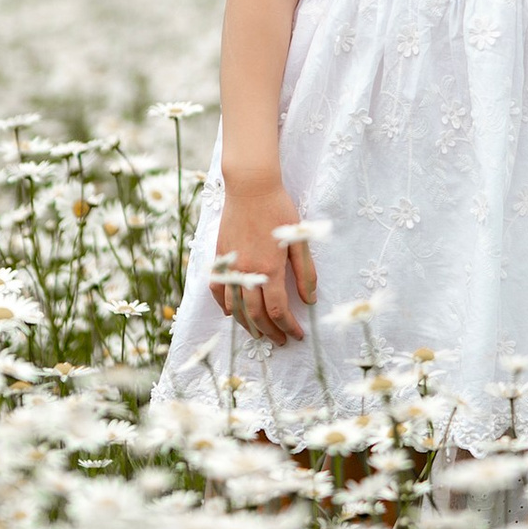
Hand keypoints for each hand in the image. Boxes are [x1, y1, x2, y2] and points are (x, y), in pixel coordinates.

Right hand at [211, 177, 317, 343]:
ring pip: (234, 308)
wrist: (251, 187)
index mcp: (269, 269)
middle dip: (269, 332)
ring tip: (259, 334)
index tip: (297, 335)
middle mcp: (247, 272)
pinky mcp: (220, 258)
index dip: (288, 327)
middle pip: (255, 315)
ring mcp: (231, 266)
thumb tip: (309, 300)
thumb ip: (305, 272)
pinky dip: (224, 305)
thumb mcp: (299, 240)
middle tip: (281, 340)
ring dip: (247, 325)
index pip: (277, 311)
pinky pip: (218, 289)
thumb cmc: (279, 210)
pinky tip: (232, 313)